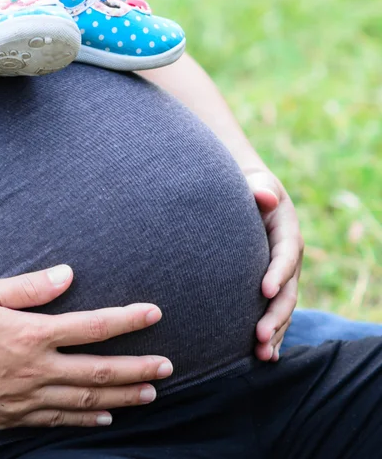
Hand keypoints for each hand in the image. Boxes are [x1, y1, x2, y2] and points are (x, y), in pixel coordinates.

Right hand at [0, 265, 171, 428]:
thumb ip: (29, 286)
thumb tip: (68, 274)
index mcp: (30, 334)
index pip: (92, 326)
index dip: (127, 320)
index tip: (154, 314)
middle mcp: (33, 369)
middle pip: (98, 369)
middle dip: (137, 368)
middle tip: (168, 367)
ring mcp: (23, 398)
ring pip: (84, 399)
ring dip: (121, 397)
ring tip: (150, 394)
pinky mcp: (11, 417)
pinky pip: (56, 419)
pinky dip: (84, 418)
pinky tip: (104, 417)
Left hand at [245, 169, 303, 361]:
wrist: (255, 198)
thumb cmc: (252, 189)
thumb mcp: (258, 184)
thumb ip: (260, 190)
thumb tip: (265, 195)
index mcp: (287, 233)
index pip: (285, 255)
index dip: (277, 272)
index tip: (264, 290)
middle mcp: (289, 258)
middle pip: (288, 290)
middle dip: (276, 315)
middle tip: (259, 336)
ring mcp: (283, 275)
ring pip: (283, 307)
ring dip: (275, 332)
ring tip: (262, 354)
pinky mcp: (272, 285)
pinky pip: (275, 311)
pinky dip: (273, 333)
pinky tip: (264, 356)